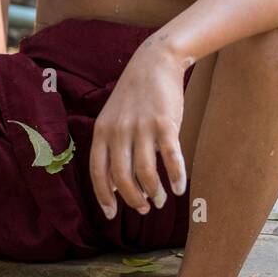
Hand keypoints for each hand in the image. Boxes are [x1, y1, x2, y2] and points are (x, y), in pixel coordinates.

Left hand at [89, 41, 188, 218]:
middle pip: (122, 177)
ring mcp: (142, 127)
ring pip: (146, 172)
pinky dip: (176, 177)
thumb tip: (114, 185)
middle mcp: (119, 131)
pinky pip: (170, 158)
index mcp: (102, 131)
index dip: (104, 196)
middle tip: (143, 208)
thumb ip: (111, 148)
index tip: (111, 214)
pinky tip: (179, 188)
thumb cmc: (134, 96)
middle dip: (132, 199)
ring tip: (161, 199)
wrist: (155, 62)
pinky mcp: (165, 124)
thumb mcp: (113, 119)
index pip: (98, 172)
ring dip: (154, 192)